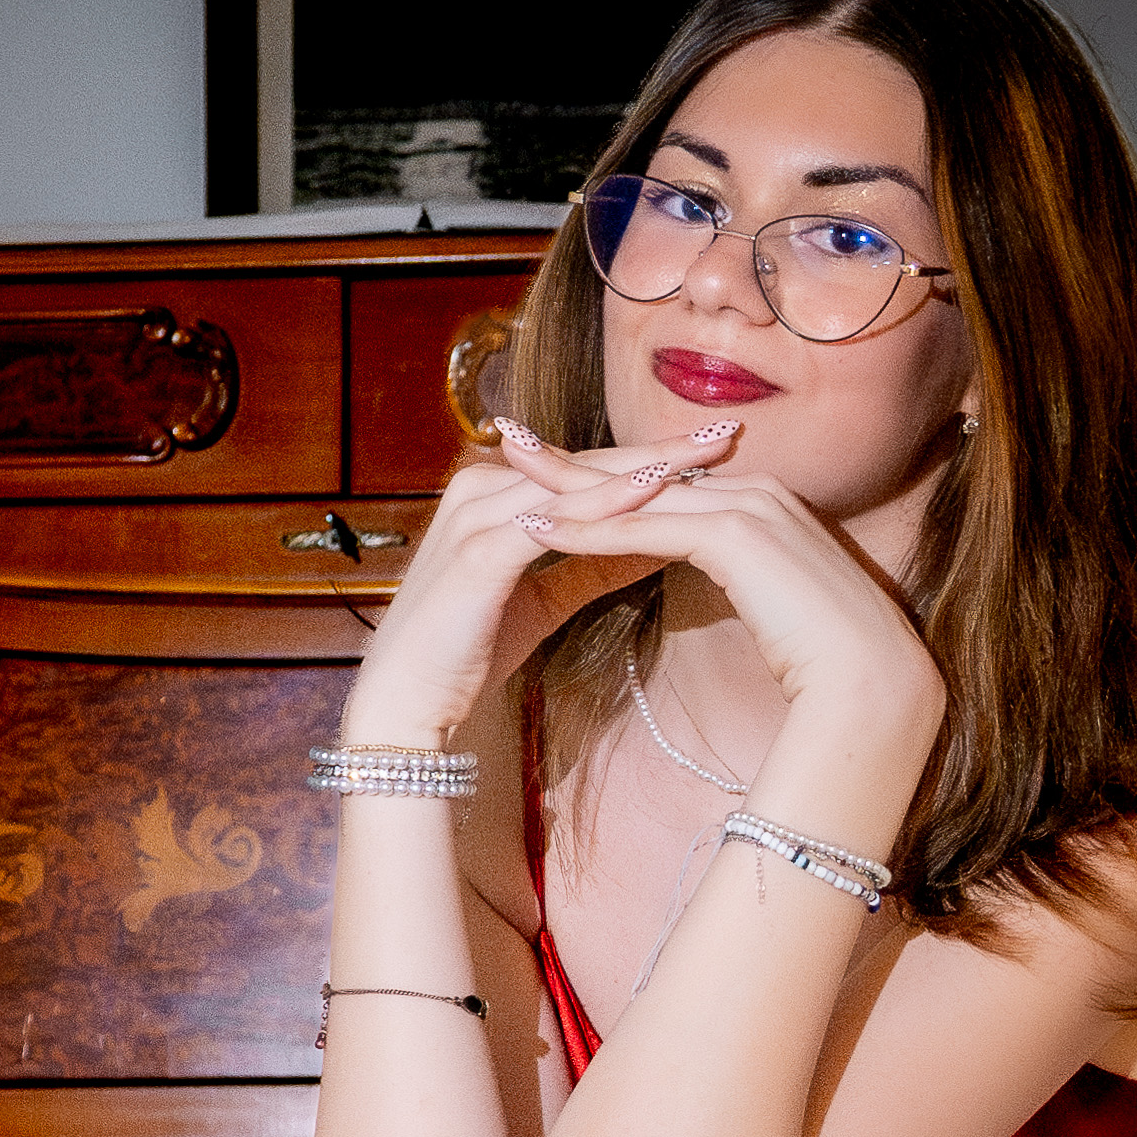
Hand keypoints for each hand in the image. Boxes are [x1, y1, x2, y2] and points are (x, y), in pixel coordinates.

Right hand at [336, 418, 738, 747]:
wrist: (408, 704)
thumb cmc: (465, 653)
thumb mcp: (542, 600)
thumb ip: (591, 565)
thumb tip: (657, 546)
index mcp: (493, 495)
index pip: (585, 469)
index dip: (650, 458)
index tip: (711, 451)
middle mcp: (481, 489)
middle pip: (587, 462)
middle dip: (661, 449)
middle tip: (728, 433)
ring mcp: (477, 516)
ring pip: (576, 482)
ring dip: (646, 467)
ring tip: (707, 453)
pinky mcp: (479, 551)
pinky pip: (555, 520)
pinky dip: (606, 505)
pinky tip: (654, 493)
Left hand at [509, 456, 948, 756]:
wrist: (873, 688)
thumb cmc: (828, 663)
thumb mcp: (775, 606)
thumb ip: (747, 580)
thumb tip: (724, 581)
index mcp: (766, 505)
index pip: (669, 481)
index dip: (609, 473)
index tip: (554, 466)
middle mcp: (758, 491)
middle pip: (647, 472)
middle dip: (576, 458)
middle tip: (511, 436)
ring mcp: (751, 508)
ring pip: (640, 493)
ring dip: (569, 485)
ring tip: (510, 469)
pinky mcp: (738, 537)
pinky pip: (648, 528)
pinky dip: (591, 529)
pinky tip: (539, 529)